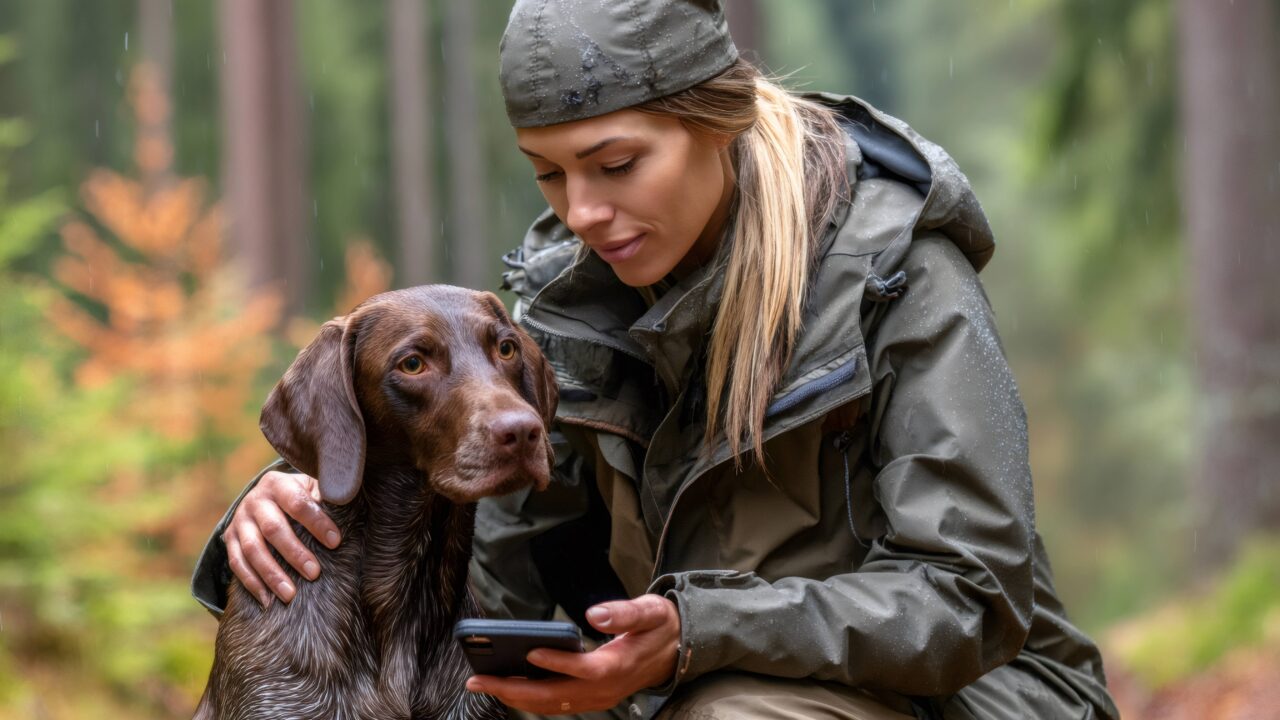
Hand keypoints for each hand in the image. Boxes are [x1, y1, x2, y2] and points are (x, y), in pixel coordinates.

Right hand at [222, 470, 341, 606]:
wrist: (266, 495)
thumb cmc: (300, 495)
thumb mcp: (312, 488)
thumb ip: (325, 497)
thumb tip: (346, 508)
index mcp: (278, 484)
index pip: (297, 503)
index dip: (316, 523)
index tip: (335, 542)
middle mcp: (255, 500)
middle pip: (273, 529)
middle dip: (295, 553)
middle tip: (314, 573)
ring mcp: (239, 521)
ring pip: (253, 550)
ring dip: (272, 574)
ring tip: (290, 595)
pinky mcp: (230, 539)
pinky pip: (237, 564)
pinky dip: (252, 583)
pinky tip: (268, 601)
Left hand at [466, 595, 680, 714]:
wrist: (677, 650)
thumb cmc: (659, 626)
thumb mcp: (650, 611)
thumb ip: (624, 612)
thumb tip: (593, 615)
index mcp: (619, 665)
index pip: (584, 668)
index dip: (557, 662)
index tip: (529, 650)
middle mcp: (605, 689)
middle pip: (555, 696)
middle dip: (514, 689)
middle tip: (478, 679)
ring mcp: (598, 698)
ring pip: (552, 705)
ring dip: (516, 697)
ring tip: (483, 683)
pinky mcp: (592, 699)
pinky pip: (557, 704)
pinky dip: (530, 698)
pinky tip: (508, 685)